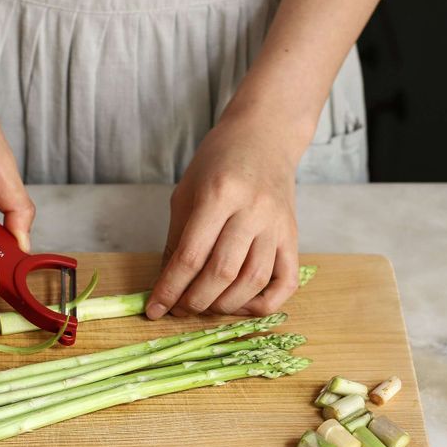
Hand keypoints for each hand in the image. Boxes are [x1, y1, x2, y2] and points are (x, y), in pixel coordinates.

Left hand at [146, 112, 299, 317]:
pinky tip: (240, 304)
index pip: (190, 256)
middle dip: (195, 300)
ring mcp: (277, 225)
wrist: (265, 136)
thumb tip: (166, 287)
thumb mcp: (186, 193)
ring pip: (253, 281)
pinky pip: (285, 282)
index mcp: (219, 194)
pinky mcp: (293, 236)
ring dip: (225, 305)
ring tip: (205, 306)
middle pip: (222, 272)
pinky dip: (263, 303)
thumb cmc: (218, 162)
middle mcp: (253, 210)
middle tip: (179, 308)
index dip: (169, 289)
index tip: (154, 310)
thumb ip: (176, 241)